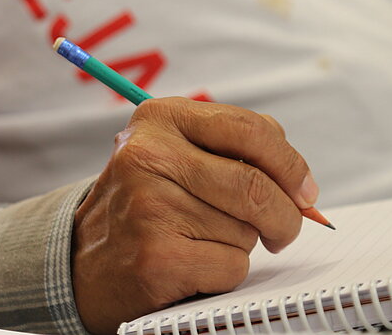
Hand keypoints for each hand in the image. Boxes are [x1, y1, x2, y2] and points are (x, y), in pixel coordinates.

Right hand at [71, 97, 317, 334]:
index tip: (305, 192)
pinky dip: (224, 272)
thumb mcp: (175, 154)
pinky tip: (191, 264)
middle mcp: (148, 154)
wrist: (86, 261)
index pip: (251, 130)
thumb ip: (235, 152)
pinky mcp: (156, 256)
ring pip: (245, 229)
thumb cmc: (149, 204)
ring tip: (201, 239)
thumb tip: (304, 190)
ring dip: (241, 243)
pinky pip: (232, 265)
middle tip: (282, 231)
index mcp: (159, 118)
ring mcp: (148, 205)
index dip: (291, 165)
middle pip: (255, 185)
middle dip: (285, 216)